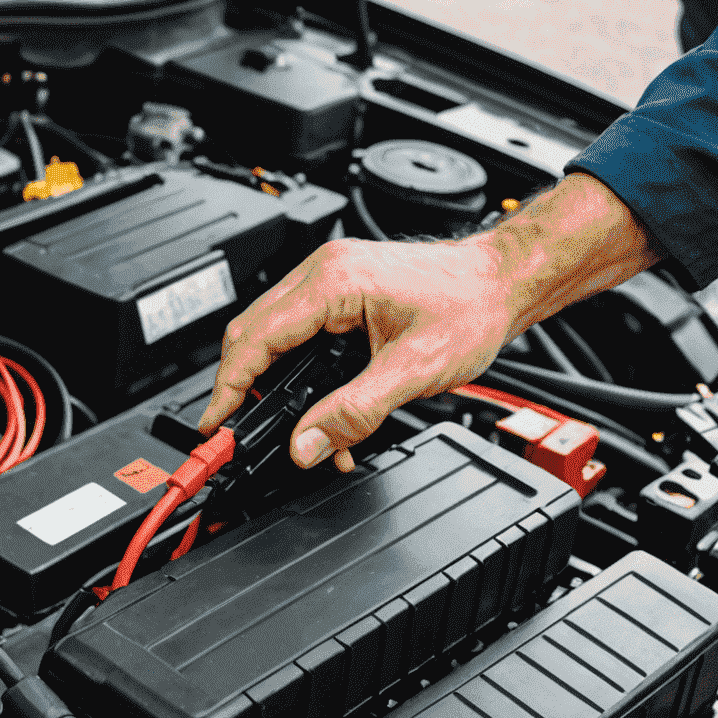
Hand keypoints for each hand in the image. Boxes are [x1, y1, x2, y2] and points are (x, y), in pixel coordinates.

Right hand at [198, 235, 514, 470]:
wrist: (502, 282)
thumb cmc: (469, 306)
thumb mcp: (411, 371)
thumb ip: (352, 412)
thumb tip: (305, 445)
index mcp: (332, 282)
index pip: (255, 339)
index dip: (229, 387)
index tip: (215, 423)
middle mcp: (323, 272)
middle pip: (251, 335)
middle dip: (243, 389)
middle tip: (238, 433)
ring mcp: (328, 279)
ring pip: (270, 336)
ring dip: (273, 386)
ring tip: (291, 431)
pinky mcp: (339, 292)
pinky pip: (296, 332)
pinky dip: (296, 373)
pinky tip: (316, 407)